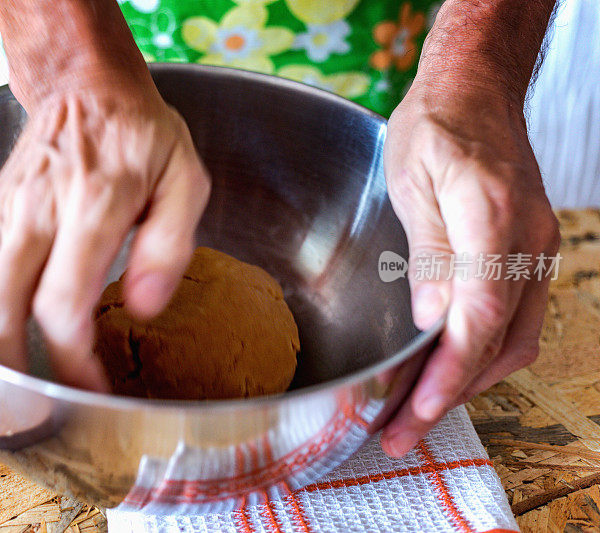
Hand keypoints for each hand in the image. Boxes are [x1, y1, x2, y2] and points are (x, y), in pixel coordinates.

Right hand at [0, 84, 210, 389]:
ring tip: (12, 389)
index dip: (73, 363)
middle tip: (42, 407)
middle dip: (11, 374)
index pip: (62, 304)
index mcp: (94, 203)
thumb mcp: (185, 180)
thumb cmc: (140, 136)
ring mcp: (0, 215)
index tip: (94, 389)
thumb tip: (144, 308)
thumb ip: (170, 245)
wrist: (84, 87)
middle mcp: (35, 212)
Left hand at [380, 85, 559, 456]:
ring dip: (466, 382)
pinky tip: (446, 368)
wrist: (476, 91)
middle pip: (498, 344)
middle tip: (399, 431)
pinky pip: (513, 319)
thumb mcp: (416, 178)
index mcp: (494, 221)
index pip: (477, 320)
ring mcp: (534, 251)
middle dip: (448, 396)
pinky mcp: (526, 254)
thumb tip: (431, 320)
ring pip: (512, 341)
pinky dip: (480, 354)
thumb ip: (429, 251)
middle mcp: (526, 244)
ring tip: (415, 412)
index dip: (447, 374)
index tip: (414, 410)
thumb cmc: (438, 124)